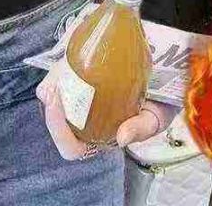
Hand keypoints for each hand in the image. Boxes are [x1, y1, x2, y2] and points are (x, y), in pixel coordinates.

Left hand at [35, 58, 174, 159]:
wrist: (161, 72)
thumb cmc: (157, 101)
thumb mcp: (156, 116)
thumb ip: (142, 128)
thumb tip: (121, 139)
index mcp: (99, 137)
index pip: (71, 148)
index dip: (59, 131)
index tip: (58, 105)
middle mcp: (86, 122)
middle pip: (56, 122)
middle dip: (50, 105)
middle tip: (55, 88)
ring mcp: (78, 100)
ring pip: (51, 98)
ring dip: (51, 87)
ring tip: (61, 71)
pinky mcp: (75, 79)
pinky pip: (55, 79)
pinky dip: (55, 72)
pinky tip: (66, 63)